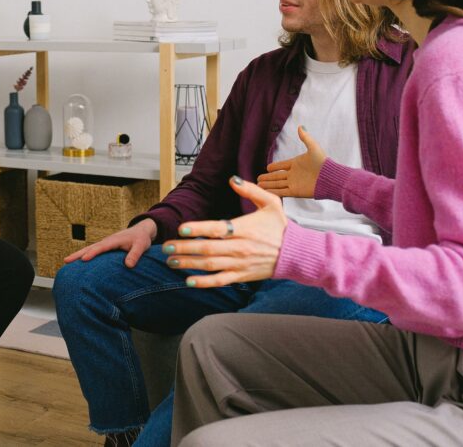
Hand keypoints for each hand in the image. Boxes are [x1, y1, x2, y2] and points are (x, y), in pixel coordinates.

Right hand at [63, 219, 156, 267]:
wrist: (141, 231)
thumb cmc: (141, 239)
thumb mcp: (141, 246)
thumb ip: (135, 254)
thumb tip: (128, 266)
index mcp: (114, 240)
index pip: (101, 247)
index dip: (92, 253)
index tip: (83, 259)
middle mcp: (106, 241)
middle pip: (90, 247)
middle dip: (78, 254)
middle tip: (66, 260)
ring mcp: (105, 244)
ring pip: (89, 249)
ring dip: (78, 255)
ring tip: (66, 262)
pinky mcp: (105, 247)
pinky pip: (92, 251)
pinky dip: (84, 255)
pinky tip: (78, 262)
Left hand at [162, 177, 286, 287]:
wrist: (296, 253)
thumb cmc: (280, 227)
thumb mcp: (271, 203)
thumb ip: (250, 190)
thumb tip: (232, 179)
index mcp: (244, 229)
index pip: (217, 229)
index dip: (198, 229)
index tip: (181, 229)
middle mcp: (240, 247)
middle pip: (208, 249)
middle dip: (184, 248)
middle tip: (166, 246)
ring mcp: (240, 263)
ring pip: (210, 265)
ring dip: (188, 264)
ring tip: (170, 261)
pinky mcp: (242, 275)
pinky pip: (220, 280)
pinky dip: (204, 283)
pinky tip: (188, 281)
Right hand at [256, 125, 325, 197]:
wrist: (331, 178)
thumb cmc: (323, 162)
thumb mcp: (313, 148)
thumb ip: (305, 138)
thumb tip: (300, 126)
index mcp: (296, 164)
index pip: (282, 165)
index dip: (274, 167)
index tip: (267, 168)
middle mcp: (294, 174)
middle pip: (277, 176)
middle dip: (267, 177)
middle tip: (258, 178)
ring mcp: (294, 183)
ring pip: (277, 184)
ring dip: (268, 185)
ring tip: (258, 186)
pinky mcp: (295, 191)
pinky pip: (282, 192)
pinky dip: (274, 192)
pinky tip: (266, 192)